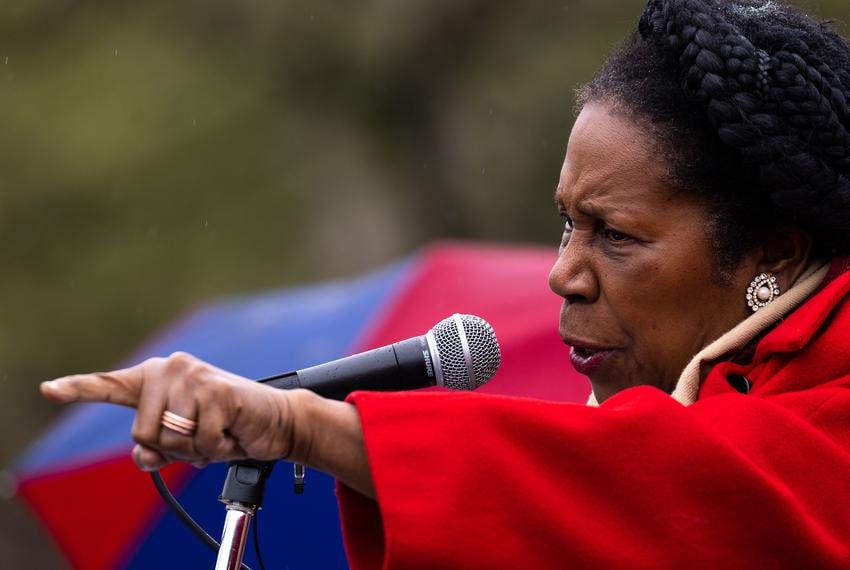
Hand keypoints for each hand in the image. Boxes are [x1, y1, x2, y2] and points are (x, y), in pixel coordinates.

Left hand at [40, 352, 302, 470]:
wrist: (274, 423)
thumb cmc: (226, 429)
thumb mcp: (184, 445)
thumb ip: (156, 450)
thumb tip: (144, 455)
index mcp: (156, 379)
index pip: (110, 386)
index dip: (77, 389)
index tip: (49, 390)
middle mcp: (171, 369)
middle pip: (143, 434)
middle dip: (173, 448)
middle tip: (202, 435)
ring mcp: (193, 378)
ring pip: (171, 439)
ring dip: (197, 449)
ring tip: (218, 432)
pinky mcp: (217, 391)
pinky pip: (201, 442)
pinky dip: (218, 448)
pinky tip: (232, 431)